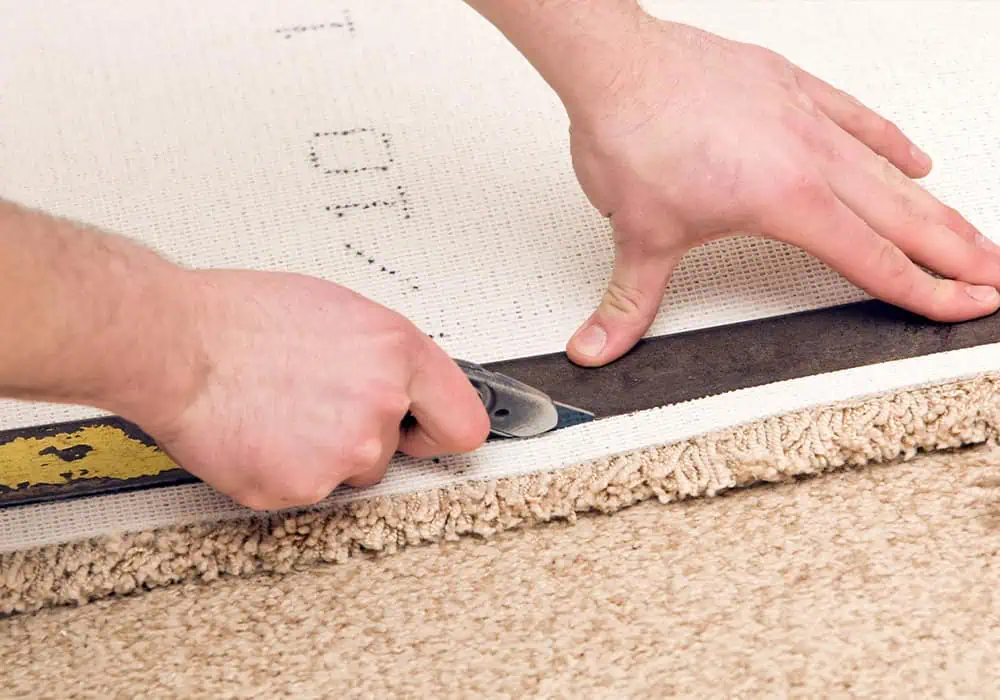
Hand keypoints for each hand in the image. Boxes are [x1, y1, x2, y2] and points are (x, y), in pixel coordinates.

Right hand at [130, 269, 489, 509]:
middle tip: (315, 405)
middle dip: (363, 435)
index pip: (464, 423)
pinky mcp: (301, 487)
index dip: (441, 429)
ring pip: (348, 470)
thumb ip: (384, 357)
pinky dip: (283, 470)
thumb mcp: (338, 311)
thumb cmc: (240, 319)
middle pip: (393, 449)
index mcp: (397, 353)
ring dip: (320, 453)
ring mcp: (343, 452)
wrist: (175, 346)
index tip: (426, 432)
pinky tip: (258, 432)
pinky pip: (305, 489)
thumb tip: (402, 384)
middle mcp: (380, 406)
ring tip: (277, 410)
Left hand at [562, 17, 999, 365]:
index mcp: (785, 201)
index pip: (871, 261)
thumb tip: (599, 348)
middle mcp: (808, 158)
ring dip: (935, 207)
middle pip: (901, 218)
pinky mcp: (791, 87)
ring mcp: (804, 118)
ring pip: (889, 171)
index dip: (924, 291)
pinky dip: (890, 141)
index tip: (965, 306)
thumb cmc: (632, 136)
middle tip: (994, 277)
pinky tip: (916, 160)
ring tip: (970, 233)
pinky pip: (858, 117)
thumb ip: (627, 302)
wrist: (617, 66)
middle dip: (956, 255)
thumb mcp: (636, 236)